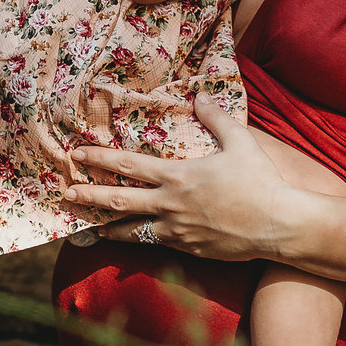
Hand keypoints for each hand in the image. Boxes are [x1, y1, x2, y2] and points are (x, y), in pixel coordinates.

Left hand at [64, 96, 305, 259]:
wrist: (280, 225)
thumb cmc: (261, 181)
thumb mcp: (240, 142)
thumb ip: (216, 119)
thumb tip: (200, 96)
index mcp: (177, 177)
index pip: (127, 166)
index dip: (98, 160)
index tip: (75, 156)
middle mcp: (170, 205)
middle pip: (118, 202)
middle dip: (88, 197)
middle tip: (65, 195)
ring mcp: (176, 231)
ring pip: (131, 231)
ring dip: (107, 228)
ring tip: (87, 228)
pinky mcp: (188, 249)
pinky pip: (155, 244)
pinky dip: (138, 241)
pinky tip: (129, 240)